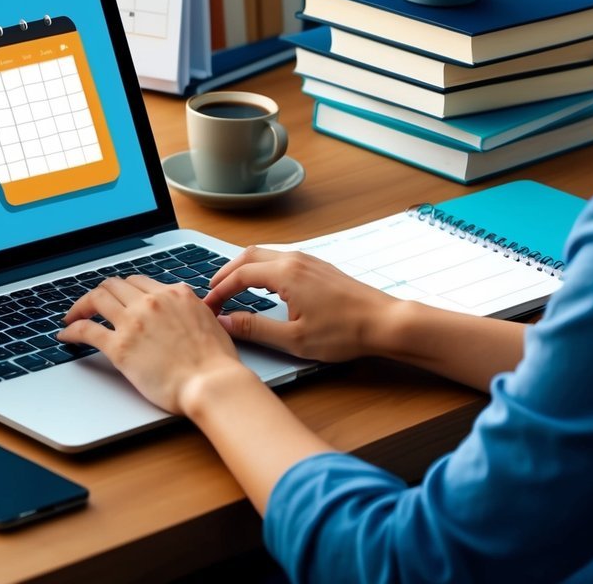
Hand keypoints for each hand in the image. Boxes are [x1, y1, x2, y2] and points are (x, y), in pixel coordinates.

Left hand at [57, 276, 248, 415]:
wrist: (212, 383)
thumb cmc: (216, 363)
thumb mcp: (210, 322)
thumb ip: (192, 311)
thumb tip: (188, 312)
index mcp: (174, 294)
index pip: (139, 282)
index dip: (124, 290)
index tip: (117, 298)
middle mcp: (151, 301)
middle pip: (114, 284)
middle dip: (100, 293)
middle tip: (92, 304)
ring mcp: (133, 322)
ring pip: (97, 298)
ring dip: (81, 305)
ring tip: (72, 315)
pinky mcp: (119, 346)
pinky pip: (86, 329)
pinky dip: (72, 329)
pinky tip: (66, 335)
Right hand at [204, 247, 402, 362]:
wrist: (385, 323)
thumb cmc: (345, 332)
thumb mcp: (293, 339)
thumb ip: (254, 329)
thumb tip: (225, 321)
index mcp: (285, 273)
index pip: (239, 275)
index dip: (219, 291)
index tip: (208, 306)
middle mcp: (295, 260)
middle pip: (248, 255)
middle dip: (226, 272)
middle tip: (213, 291)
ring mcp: (309, 261)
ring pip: (265, 254)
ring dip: (244, 267)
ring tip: (232, 286)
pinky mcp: (319, 267)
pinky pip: (281, 258)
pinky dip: (262, 268)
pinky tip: (263, 285)